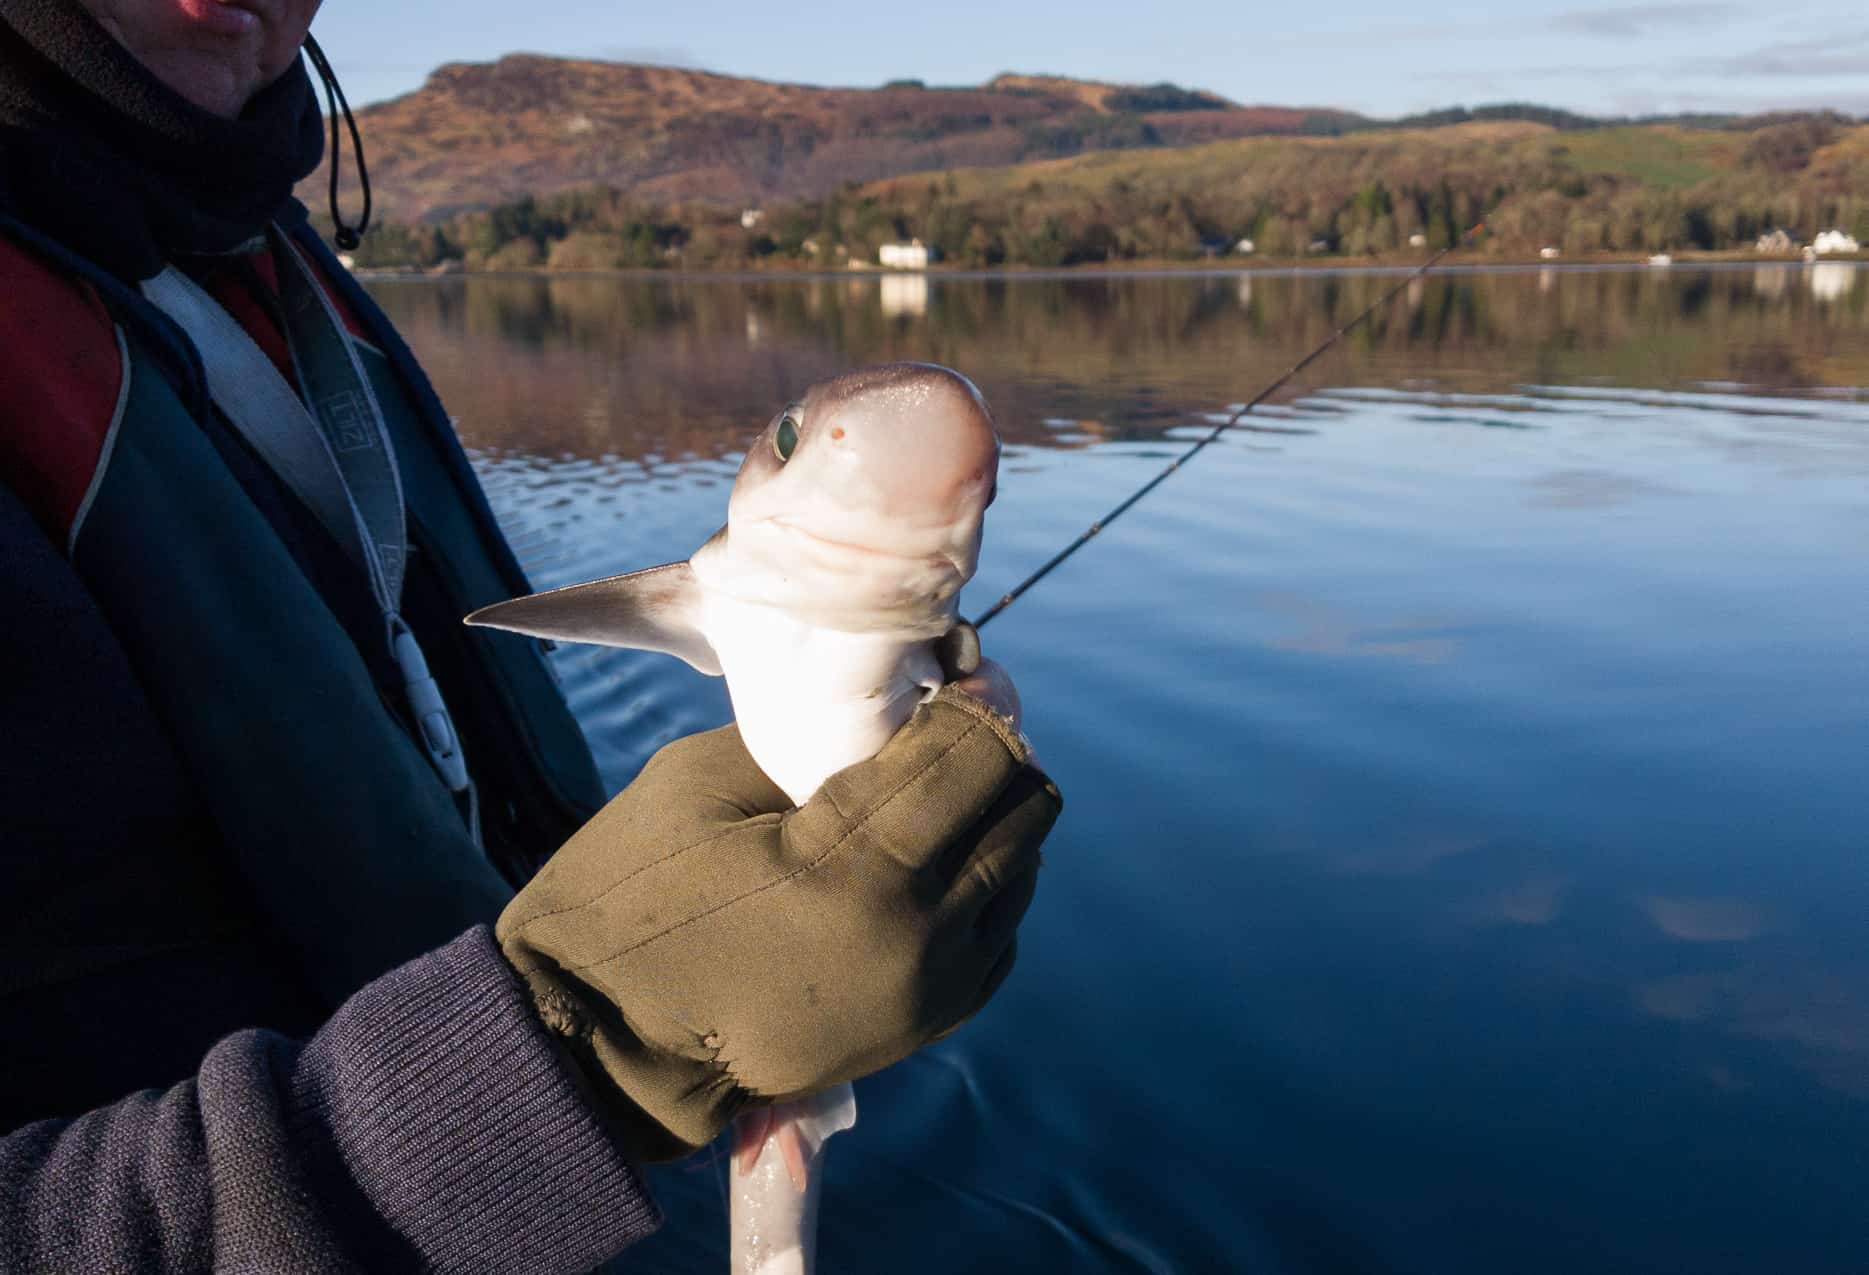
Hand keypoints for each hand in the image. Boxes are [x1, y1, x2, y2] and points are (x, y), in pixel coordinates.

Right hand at [498, 686, 1060, 1158]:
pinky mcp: (931, 1022)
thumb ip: (817, 737)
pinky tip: (919, 865)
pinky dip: (979, 886)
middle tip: (937, 729)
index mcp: (855, 868)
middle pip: (1023, 806)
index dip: (973, 699)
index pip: (978, 753)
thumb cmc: (633, 892)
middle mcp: (918, 936)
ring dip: (986, 819)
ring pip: (1022, 867)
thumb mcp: (706, 782)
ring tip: (922, 797)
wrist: (606, 1042)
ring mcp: (932, 990)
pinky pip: (1001, 928)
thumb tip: (910, 700)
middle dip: (989, 753)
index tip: (951, 673)